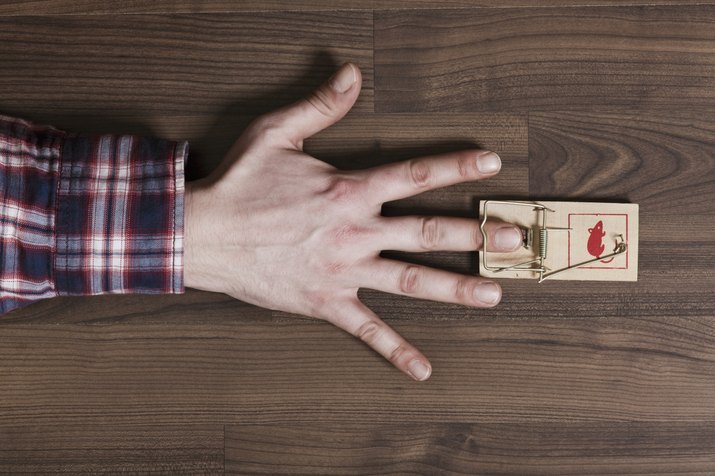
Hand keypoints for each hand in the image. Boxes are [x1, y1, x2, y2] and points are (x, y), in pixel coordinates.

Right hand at [184, 63, 522, 380]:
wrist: (202, 235)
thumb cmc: (239, 184)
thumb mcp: (275, 133)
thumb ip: (320, 106)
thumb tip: (352, 75)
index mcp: (347, 190)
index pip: (413, 175)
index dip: (455, 167)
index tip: (491, 163)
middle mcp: (355, 232)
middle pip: (427, 232)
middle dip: (474, 234)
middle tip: (513, 238)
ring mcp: (344, 271)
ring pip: (410, 281)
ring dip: (455, 287)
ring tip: (494, 293)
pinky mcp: (326, 302)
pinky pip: (367, 330)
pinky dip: (395, 350)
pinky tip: (423, 368)